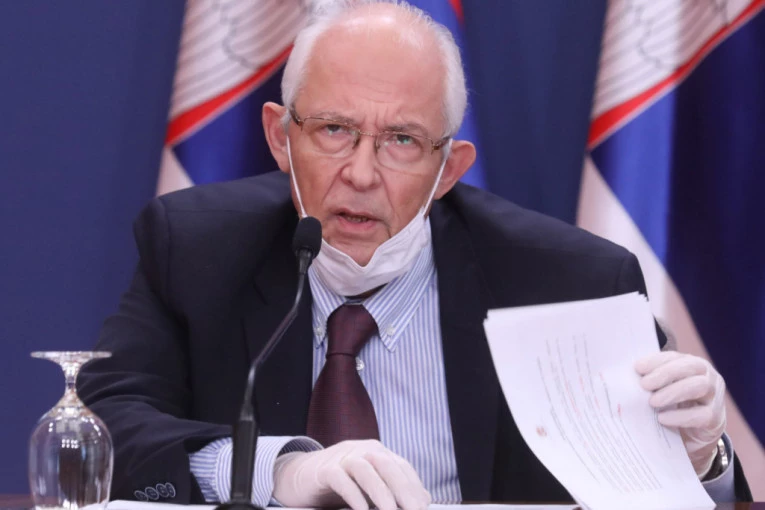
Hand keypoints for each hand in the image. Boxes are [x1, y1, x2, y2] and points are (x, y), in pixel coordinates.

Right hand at [272, 439, 430, 509]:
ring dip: (381, 492)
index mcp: (376, 452)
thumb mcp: (369, 486)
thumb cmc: (340, 483)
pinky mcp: (324, 469)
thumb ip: (392, 489)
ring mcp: (342, 457)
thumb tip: (423, 499)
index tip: (423, 505)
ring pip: (365, 469)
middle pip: (387, 465)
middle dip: (403, 489)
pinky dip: (353, 495)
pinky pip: (340, 480)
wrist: (300, 477)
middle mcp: (361, 450)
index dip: (414, 486)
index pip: (401, 466)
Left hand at [635, 351, 725, 477]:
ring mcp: (714, 396)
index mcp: (690, 364)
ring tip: (653, 402)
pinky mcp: (715, 418)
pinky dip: (681, 416)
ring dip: (673, 392)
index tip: (637, 368)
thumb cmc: (671, 406)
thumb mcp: (660, 390)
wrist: (691, 436)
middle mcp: (707, 376)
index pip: (674, 357)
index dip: (656, 361)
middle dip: (665, 373)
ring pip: (699, 386)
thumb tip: (622, 376)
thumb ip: (649, 381)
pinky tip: (663, 419)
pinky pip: (702, 414)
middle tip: (644, 384)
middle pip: (690, 367)